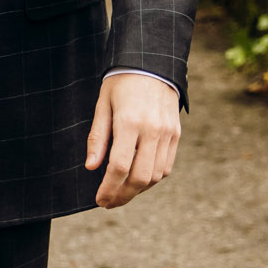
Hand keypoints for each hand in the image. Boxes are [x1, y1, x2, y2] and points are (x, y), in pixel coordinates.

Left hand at [86, 73, 180, 208]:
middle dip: (123, 196)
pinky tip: (137, 181)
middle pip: (140, 177)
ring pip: (155, 176)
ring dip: (138, 190)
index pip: (120, 166)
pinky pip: (166, 166)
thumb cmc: (121, 83)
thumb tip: (91, 167)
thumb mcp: (102, 105)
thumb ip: (98, 137)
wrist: (153, 64)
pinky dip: (152, 179)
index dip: (109, 188)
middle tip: (108, 203)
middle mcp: (152, 130)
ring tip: (121, 194)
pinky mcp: (176, 135)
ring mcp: (167, 133)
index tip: (100, 200)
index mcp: (130, 122)